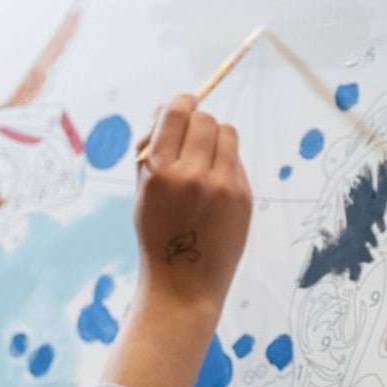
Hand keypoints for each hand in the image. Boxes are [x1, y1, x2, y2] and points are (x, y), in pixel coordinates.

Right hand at [133, 94, 252, 314]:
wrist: (183, 284)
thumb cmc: (157, 235)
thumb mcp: (143, 193)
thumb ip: (150, 151)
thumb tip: (165, 110)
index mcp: (158, 172)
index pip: (177, 113)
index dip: (181, 102)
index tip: (184, 103)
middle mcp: (191, 175)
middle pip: (204, 120)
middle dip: (197, 123)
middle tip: (191, 137)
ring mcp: (221, 186)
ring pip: (227, 133)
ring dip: (215, 138)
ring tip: (205, 159)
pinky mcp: (242, 196)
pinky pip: (236, 160)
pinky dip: (226, 162)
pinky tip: (214, 184)